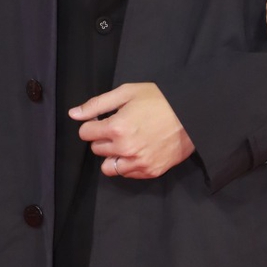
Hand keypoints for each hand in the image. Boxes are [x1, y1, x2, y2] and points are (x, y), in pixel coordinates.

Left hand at [70, 82, 195, 178]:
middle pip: (96, 148)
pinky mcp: (150, 171)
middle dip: (103, 138)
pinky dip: (127, 164)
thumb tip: (74, 114)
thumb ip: (98, 104)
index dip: (94, 123)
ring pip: (108, 167)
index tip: (105, 119)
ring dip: (112, 155)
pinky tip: (138, 150)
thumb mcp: (128, 92)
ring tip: (126, 143)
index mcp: (116, 127)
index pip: (85, 132)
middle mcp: (124, 149)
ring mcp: (138, 162)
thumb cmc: (161, 99)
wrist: (193, 114)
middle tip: (120, 127)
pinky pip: (127, 174)